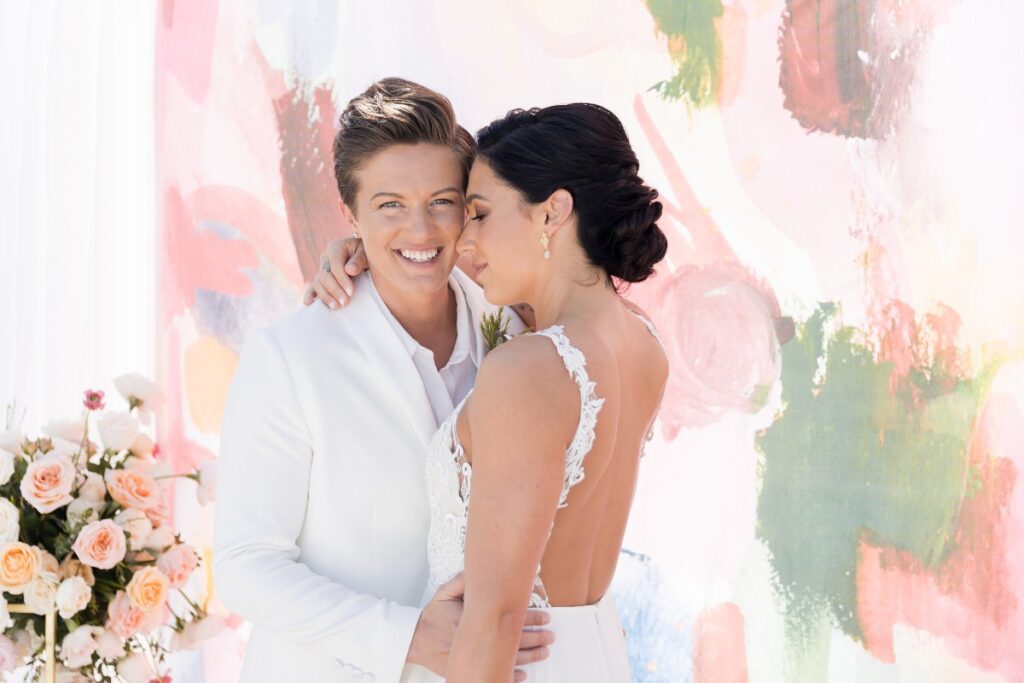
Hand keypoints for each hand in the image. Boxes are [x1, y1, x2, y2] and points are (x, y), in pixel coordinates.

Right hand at [302, 237, 368, 308]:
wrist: (364, 256)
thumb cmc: (367, 253)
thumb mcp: (366, 253)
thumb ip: (359, 260)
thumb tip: (349, 270)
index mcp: (335, 248)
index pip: (335, 265)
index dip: (342, 279)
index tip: (351, 292)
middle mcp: (326, 258)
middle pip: (325, 276)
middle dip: (335, 290)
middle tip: (345, 302)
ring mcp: (322, 269)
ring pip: (318, 283)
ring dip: (326, 296)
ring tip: (336, 307)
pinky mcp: (321, 279)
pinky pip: (314, 287)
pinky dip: (310, 295)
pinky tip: (308, 303)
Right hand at [407, 574, 553, 680]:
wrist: (415, 641)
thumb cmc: (432, 616)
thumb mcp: (444, 594)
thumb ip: (462, 581)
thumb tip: (479, 571)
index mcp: (474, 619)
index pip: (509, 617)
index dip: (530, 616)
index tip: (546, 615)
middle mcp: (477, 640)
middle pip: (514, 640)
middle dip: (535, 637)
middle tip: (550, 634)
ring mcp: (473, 657)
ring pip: (509, 659)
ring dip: (530, 656)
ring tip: (545, 651)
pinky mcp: (468, 670)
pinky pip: (493, 675)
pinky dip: (510, 677)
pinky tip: (523, 676)